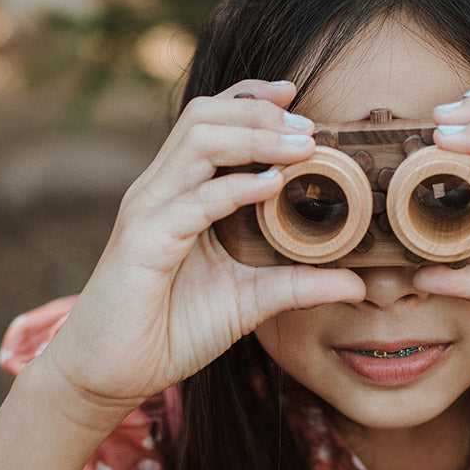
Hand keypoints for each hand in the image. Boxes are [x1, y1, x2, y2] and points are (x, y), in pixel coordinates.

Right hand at [40, 80, 364, 417]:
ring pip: (197, 143)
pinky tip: (272, 185)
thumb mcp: (251, 301)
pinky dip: (235, 187)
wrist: (111, 373)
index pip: (211, 120)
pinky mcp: (143, 242)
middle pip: (205, 116)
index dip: (251, 99)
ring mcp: (149, 211)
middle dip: (259, 111)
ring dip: (254, 137)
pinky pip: (192, 200)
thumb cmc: (172, 329)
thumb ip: (300, 284)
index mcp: (181, 191)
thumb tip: (358, 281)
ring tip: (301, 146)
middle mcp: (161, 190)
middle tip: (309, 125)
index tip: (297, 96)